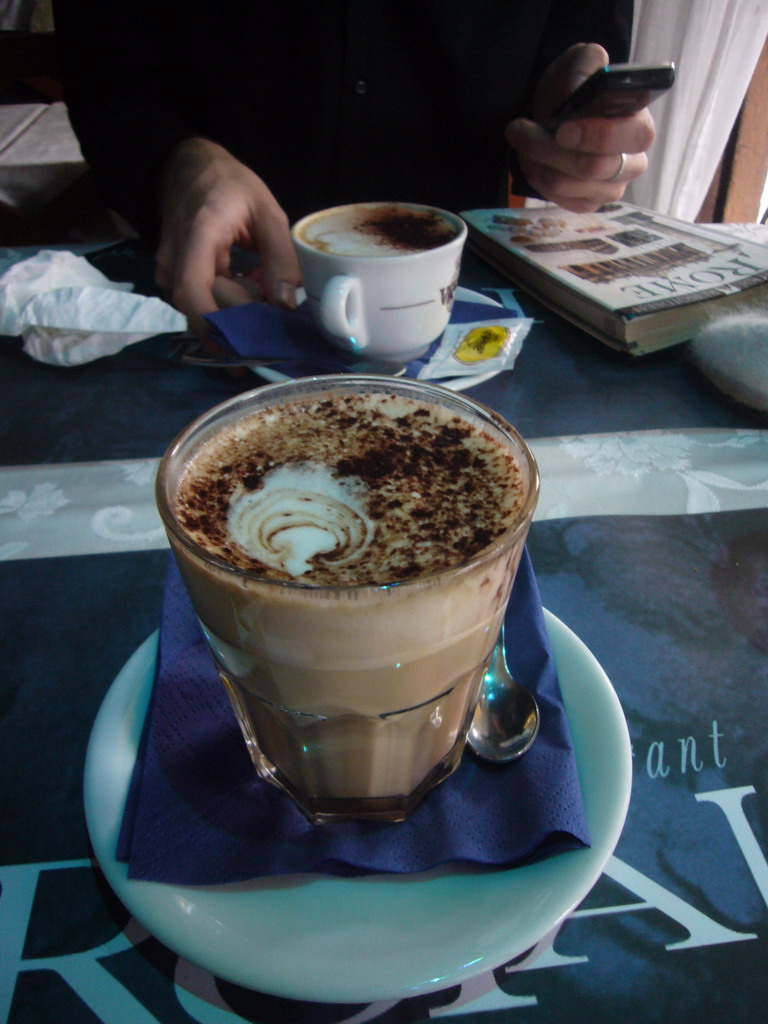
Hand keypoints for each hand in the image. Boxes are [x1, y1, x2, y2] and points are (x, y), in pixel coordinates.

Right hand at [155, 138, 300, 338]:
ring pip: (203, 310)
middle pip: (203, 310)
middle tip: (273, 316)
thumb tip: (285, 305)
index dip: (219, 325)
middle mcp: (174, 260)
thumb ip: (280, 257)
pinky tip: (246, 285)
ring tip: (260, 292)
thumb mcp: (267, 211)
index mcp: (198, 236)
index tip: (252, 341)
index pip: (194, 294)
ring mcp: (169, 272)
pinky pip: (202, 302)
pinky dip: (228, 302)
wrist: (190, 167)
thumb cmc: (230, 185)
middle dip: (240, 321)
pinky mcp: (174, 280)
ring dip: (236, 311)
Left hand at [505, 43, 655, 211]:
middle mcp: (634, 160)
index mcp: (640, 123)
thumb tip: (578, 91)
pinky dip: (538, 179)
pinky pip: (560, 200)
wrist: (557, 110)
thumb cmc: (575, 87)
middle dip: (549, 149)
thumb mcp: (581, 61)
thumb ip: (586, 65)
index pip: (635, 137)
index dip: (597, 136)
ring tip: (523, 141)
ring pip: (569, 185)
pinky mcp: (589, 203)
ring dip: (537, 162)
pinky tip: (534, 160)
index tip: (562, 129)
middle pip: (594, 167)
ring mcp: (612, 187)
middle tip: (521, 131)